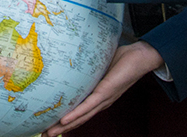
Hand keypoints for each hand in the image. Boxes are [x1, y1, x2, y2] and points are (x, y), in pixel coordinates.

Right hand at [45, 42, 162, 136]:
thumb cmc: (122, 59)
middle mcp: (100, 102)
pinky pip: (89, 105)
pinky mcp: (106, 92)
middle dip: (61, 129)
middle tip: (44, 135)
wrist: (142, 57)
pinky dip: (76, 114)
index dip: (65, 122)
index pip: (80, 113)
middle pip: (78, 120)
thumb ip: (86, 66)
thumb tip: (70, 58)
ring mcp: (103, 99)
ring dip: (65, 126)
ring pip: (81, 116)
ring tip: (50, 133)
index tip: (49, 126)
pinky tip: (65, 120)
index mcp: (98, 97)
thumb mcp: (99, 65)